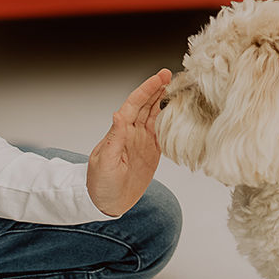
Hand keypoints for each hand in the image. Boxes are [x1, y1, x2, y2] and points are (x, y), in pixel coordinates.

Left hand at [86, 69, 171, 216]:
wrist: (106, 203)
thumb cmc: (100, 183)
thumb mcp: (104, 161)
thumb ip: (113, 138)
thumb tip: (118, 115)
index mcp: (120, 131)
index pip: (135, 104)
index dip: (147, 89)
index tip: (160, 77)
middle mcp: (132, 132)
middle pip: (147, 105)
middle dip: (159, 88)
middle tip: (173, 75)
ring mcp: (142, 141)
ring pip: (156, 115)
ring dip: (165, 101)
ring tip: (178, 88)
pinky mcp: (152, 152)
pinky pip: (162, 132)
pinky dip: (170, 121)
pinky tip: (178, 112)